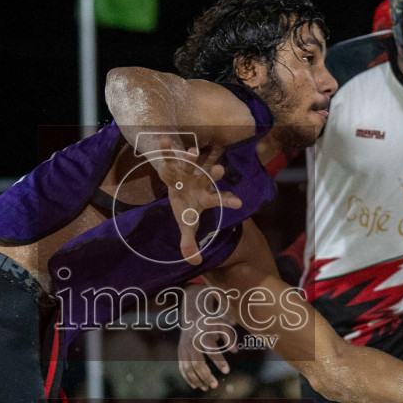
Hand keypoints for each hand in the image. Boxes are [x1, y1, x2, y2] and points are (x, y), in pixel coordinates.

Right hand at [147, 142, 242, 264]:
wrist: (176, 193)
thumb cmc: (186, 209)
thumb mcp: (187, 226)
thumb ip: (190, 243)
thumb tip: (194, 262)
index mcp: (206, 197)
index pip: (220, 199)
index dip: (229, 200)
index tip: (239, 203)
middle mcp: (200, 182)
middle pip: (209, 177)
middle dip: (214, 174)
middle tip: (220, 170)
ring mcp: (188, 172)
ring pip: (191, 164)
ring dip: (191, 158)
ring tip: (192, 153)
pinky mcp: (174, 165)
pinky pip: (171, 157)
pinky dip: (167, 149)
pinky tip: (164, 140)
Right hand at [177, 310, 234, 389]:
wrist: (192, 316)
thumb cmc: (211, 322)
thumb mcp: (222, 325)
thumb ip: (229, 338)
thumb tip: (235, 351)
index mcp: (204, 335)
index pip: (211, 351)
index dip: (219, 362)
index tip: (227, 371)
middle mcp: (192, 343)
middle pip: (197, 363)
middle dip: (206, 376)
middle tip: (215, 385)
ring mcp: (184, 348)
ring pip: (188, 368)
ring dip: (197, 380)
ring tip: (206, 388)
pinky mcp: (180, 353)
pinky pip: (182, 368)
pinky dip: (188, 378)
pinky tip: (196, 386)